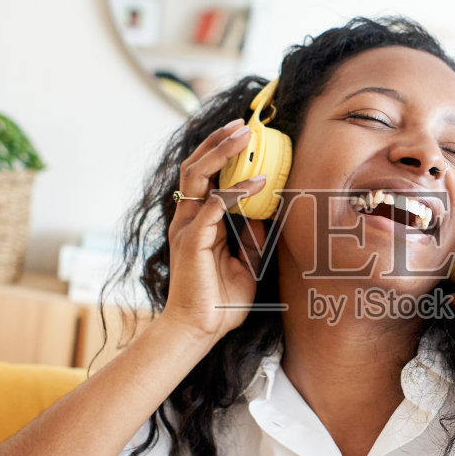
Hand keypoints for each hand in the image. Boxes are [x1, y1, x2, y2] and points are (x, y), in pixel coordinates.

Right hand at [160, 120, 268, 341]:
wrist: (198, 331)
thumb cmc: (219, 303)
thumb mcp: (246, 265)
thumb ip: (253, 240)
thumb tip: (267, 216)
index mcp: (197, 223)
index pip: (204, 178)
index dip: (219, 154)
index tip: (242, 136)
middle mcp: (188, 220)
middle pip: (195, 167)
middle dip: (217, 142)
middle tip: (242, 124)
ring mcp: (187, 228)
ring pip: (197, 176)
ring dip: (221, 152)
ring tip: (244, 135)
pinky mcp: (192, 240)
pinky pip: (214, 205)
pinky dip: (237, 190)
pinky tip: (259, 183)